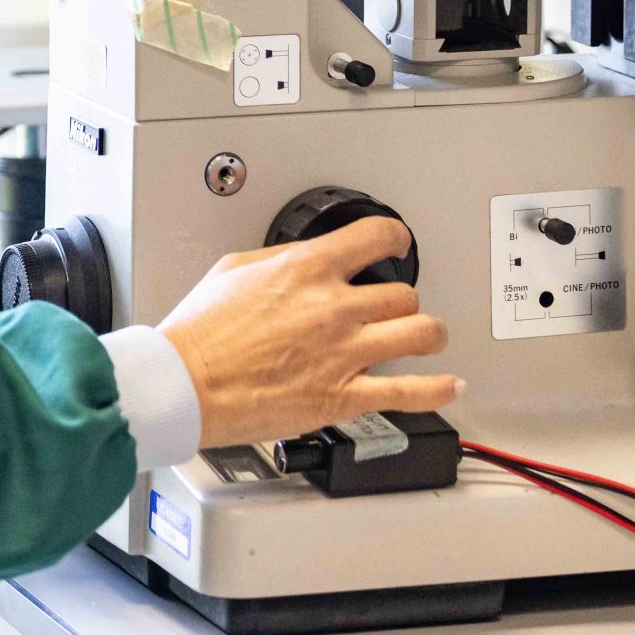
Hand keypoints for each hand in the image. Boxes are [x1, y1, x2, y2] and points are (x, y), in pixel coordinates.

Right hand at [154, 217, 461, 449]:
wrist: (185, 384)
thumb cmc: (198, 334)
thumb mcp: (231, 270)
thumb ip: (277, 261)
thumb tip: (300, 259)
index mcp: (305, 270)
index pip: (377, 237)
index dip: (394, 238)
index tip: (395, 242)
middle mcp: (333, 308)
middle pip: (403, 293)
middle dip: (399, 299)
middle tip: (391, 306)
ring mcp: (345, 354)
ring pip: (422, 334)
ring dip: (428, 334)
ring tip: (425, 336)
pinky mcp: (344, 397)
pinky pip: (411, 393)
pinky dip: (439, 389)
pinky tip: (449, 385)